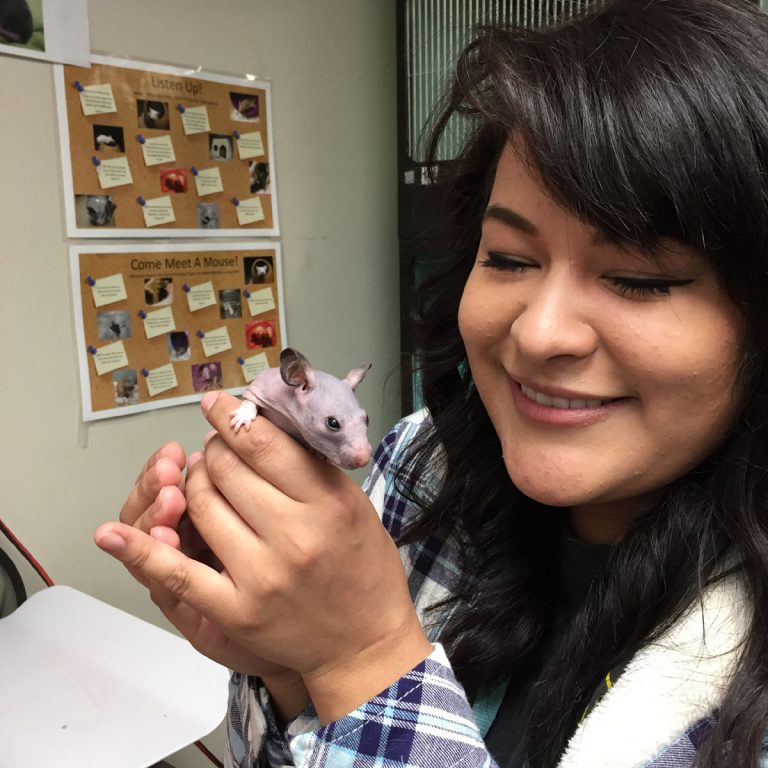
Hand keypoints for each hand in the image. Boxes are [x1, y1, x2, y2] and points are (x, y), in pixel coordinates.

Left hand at [96, 391, 430, 722]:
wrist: (365, 642)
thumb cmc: (365, 569)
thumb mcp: (355, 505)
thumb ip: (312, 468)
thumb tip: (262, 425)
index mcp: (328, 503)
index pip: (263, 444)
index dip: (230, 417)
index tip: (216, 404)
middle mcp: (294, 536)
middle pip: (226, 470)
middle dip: (214, 450)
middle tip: (217, 448)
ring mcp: (260, 575)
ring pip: (200, 507)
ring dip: (190, 484)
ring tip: (200, 479)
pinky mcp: (235, 610)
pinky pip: (177, 573)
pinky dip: (139, 549)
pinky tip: (110, 532)